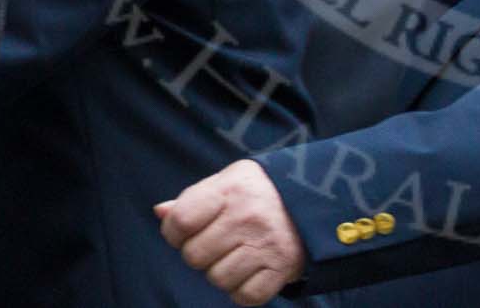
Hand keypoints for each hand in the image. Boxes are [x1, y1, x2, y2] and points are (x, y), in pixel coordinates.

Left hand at [156, 159, 306, 305]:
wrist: (318, 199)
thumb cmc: (261, 192)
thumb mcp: (230, 182)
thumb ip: (194, 198)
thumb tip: (161, 213)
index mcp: (231, 189)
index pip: (180, 221)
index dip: (174, 232)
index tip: (186, 231)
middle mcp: (248, 216)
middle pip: (194, 256)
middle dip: (201, 253)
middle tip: (219, 242)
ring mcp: (266, 244)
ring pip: (217, 279)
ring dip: (222, 272)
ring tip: (238, 254)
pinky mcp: (282, 268)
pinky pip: (244, 296)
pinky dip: (242, 289)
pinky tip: (251, 270)